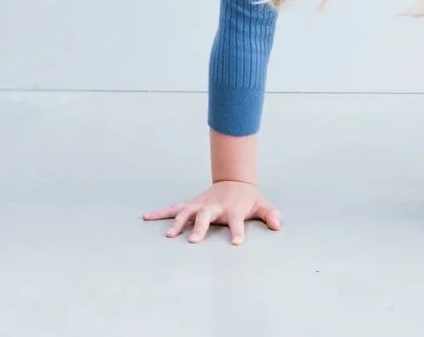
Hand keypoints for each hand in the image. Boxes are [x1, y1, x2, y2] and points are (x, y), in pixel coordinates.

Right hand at [142, 180, 281, 245]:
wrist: (234, 180)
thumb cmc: (248, 198)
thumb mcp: (261, 204)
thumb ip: (270, 214)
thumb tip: (277, 224)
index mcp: (232, 209)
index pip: (236, 221)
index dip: (237, 231)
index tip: (236, 243)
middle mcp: (214, 206)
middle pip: (206, 215)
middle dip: (200, 227)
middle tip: (194, 241)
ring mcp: (201, 204)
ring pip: (187, 212)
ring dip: (178, 222)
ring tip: (169, 235)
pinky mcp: (191, 204)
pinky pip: (174, 208)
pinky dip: (160, 212)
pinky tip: (146, 217)